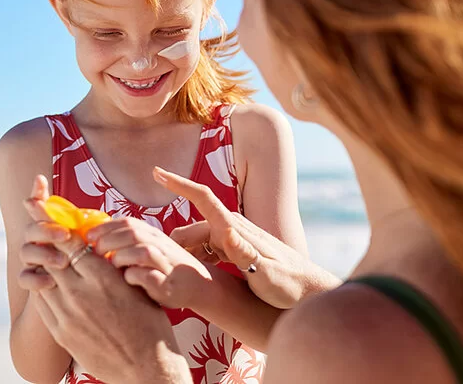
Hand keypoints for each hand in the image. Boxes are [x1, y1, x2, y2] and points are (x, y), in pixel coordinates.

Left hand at [21, 175, 191, 383]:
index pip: (69, 242)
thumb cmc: (150, 325)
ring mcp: (67, 315)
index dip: (53, 223)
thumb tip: (97, 246)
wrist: (146, 368)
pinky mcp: (61, 332)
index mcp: (103, 277)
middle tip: (33, 225)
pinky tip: (49, 285)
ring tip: (42, 256)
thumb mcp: (135, 286)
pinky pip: (43, 303)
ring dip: (42, 267)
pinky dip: (44, 289)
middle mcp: (81, 293)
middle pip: (51, 257)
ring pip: (43, 279)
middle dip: (42, 240)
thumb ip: (113, 266)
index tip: (41, 207)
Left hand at [85, 217, 212, 309]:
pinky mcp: (168, 285)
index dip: (105, 227)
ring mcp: (165, 264)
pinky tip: (126, 280)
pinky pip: (149, 277)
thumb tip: (93, 240)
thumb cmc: (164, 268)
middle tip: (94, 253)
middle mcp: (160, 245)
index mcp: (152, 234)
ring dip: (121, 257)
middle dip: (109, 241)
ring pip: (142, 251)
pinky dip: (135, 276)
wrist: (199, 285)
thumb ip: (126, 242)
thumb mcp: (148, 248)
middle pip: (132, 233)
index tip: (88, 236)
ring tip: (110, 267)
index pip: (127, 222)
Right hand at [154, 166, 340, 308]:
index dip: (178, 184)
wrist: (307, 291)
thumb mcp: (267, 274)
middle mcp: (232, 228)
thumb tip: (226, 232)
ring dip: (183, 254)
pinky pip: (205, 249)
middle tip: (155, 264)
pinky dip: (194, 259)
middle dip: (172, 243)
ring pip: (196, 241)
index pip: (203, 198)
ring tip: (170, 273)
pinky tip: (192, 274)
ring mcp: (233, 237)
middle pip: (191, 229)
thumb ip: (245, 254)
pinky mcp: (234, 249)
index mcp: (235, 229)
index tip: (156, 172)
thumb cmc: (288, 285)